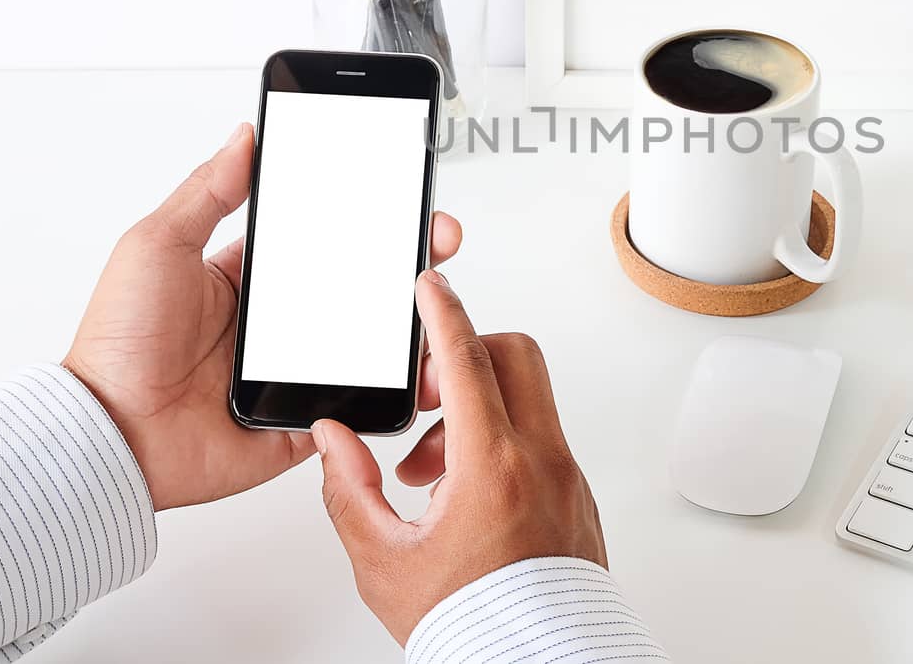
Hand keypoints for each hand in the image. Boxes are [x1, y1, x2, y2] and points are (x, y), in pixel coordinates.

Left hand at [63, 122, 463, 510]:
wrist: (107, 433)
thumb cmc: (118, 341)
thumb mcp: (158, 245)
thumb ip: (208, 190)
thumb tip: (246, 134)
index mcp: (250, 279)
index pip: (324, 239)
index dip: (367, 218)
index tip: (404, 195)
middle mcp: (278, 326)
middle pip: (360, 290)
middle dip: (408, 265)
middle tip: (438, 242)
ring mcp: (293, 376)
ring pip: (370, 349)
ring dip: (411, 330)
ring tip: (441, 307)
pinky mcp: (298, 424)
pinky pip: (357, 410)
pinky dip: (391, 398)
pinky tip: (420, 375)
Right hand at [315, 270, 605, 644]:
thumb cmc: (469, 627)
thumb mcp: (383, 561)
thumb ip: (348, 490)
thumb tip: (334, 439)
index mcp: (494, 467)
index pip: (468, 360)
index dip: (443, 313)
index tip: (430, 285)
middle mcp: (542, 461)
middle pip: (513, 358)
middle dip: (464, 356)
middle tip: (423, 395)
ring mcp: (568, 478)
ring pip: (527, 401)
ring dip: (475, 410)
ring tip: (428, 471)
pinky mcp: (578, 498)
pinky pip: (539, 440)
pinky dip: (500, 444)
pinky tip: (461, 495)